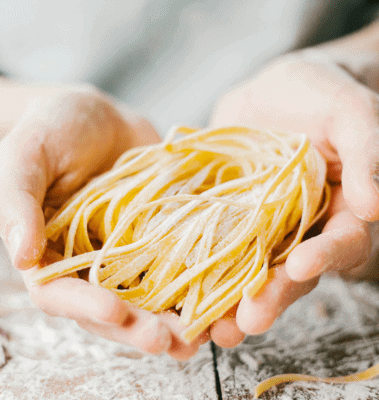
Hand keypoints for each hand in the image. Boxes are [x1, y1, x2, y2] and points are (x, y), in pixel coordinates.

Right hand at [0, 85, 207, 358]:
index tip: (116, 311)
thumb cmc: (54, 129)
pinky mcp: (160, 239)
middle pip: (111, 308)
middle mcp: (90, 263)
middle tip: (171, 340)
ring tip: (201, 334)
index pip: (60, 293)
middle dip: (139, 327)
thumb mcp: (25, 155)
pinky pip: (176, 266)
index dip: (86, 307)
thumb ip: (16, 203)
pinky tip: (220, 299)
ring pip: (148, 297)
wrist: (101, 116)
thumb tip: (21, 257)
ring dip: (174, 320)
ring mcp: (128, 253)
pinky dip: (196, 285)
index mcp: (50, 253)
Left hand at [210, 51, 378, 336]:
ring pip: (251, 269)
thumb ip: (366, 153)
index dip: (324, 257)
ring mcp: (261, 227)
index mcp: (339, 210)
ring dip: (232, 299)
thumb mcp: (349, 114)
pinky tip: (181, 292)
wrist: (270, 93)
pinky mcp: (226, 218)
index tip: (302, 267)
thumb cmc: (318, 96)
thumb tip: (375, 206)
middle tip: (248, 321)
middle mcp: (301, 228)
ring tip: (210, 327)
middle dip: (272, 295)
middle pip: (291, 270)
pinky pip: (214, 245)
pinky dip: (200, 268)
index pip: (340, 242)